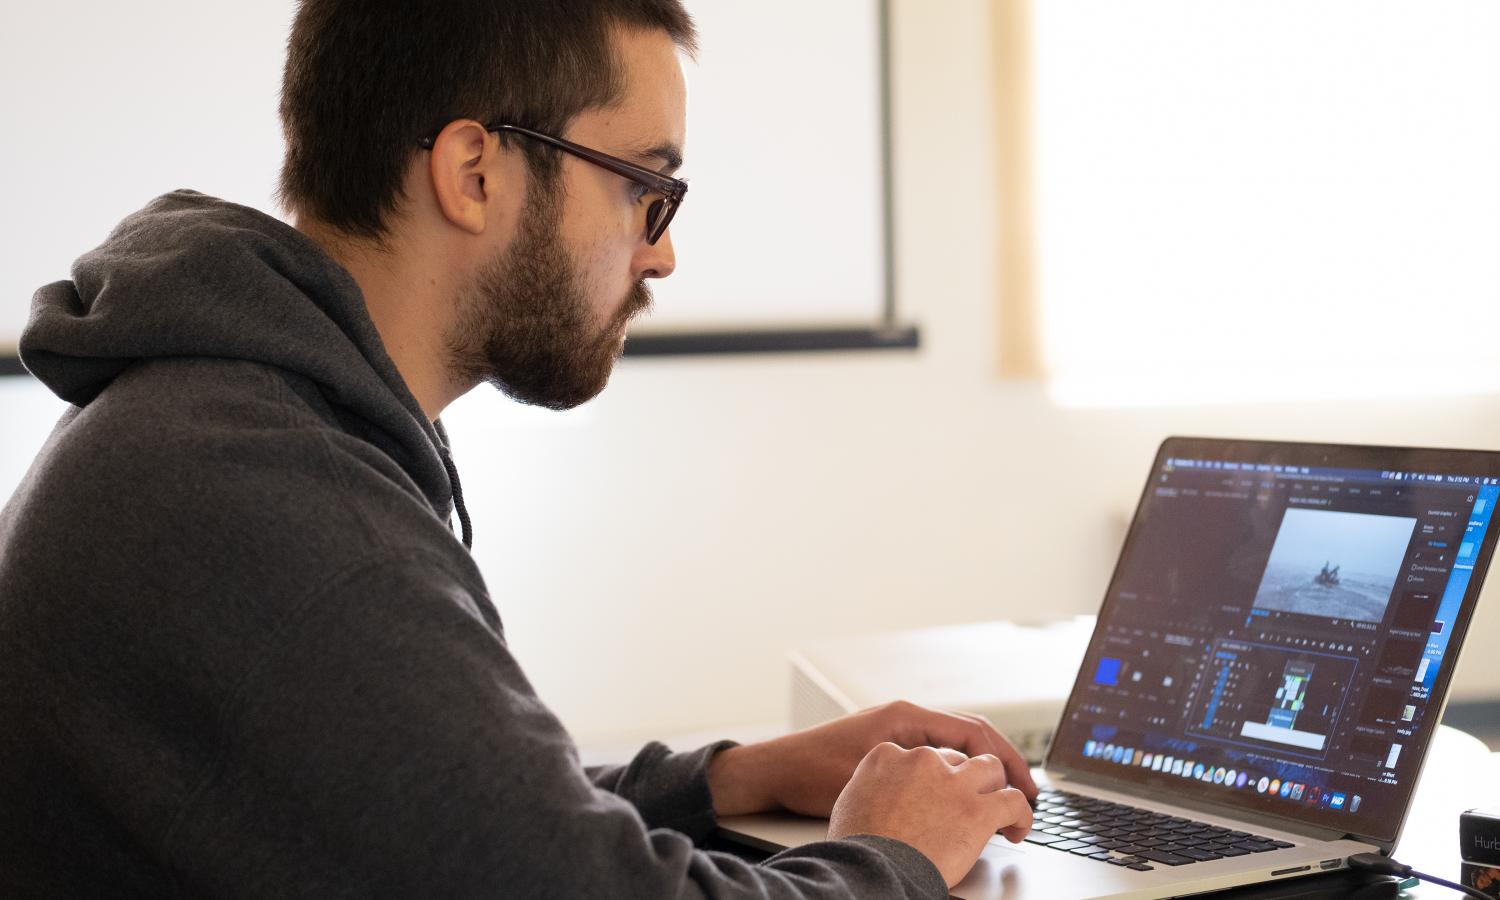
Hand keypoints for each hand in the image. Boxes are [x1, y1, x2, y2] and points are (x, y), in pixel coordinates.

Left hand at [707, 700, 1036, 818]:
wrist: (776, 770)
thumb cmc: (813, 773)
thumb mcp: (871, 778)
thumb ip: (919, 781)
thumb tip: (964, 790)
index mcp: (906, 718)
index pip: (974, 733)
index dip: (1006, 761)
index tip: (1025, 789)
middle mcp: (906, 718)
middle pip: (972, 735)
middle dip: (1005, 764)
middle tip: (1029, 797)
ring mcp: (899, 730)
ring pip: (957, 745)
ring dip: (984, 767)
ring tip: (1007, 797)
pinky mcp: (891, 746)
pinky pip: (939, 754)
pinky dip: (961, 771)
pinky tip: (969, 795)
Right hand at [828, 743, 1032, 886]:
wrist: (872, 869)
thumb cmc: (857, 846)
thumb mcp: (851, 801)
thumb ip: (873, 787)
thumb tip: (881, 797)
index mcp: (888, 755)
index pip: (921, 755)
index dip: (931, 777)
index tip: (935, 794)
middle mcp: (923, 760)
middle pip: (957, 759)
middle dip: (963, 779)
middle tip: (967, 801)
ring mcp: (953, 782)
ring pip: (991, 768)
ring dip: (996, 785)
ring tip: (999, 806)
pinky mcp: (978, 809)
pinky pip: (1014, 801)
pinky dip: (1022, 814)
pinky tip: (1018, 827)